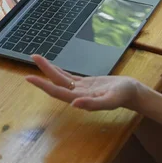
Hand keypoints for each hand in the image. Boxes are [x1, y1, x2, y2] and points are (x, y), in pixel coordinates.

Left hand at [26, 55, 141, 110]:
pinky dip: (59, 70)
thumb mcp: (111, 100)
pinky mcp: (86, 84)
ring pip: (61, 78)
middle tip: (33, 57)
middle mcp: (77, 95)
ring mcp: (81, 89)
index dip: (43, 85)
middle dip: (43, 72)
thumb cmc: (123, 96)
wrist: (132, 93)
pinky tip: (53, 66)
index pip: (58, 92)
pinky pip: (69, 76)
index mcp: (80, 99)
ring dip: (49, 69)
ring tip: (38, 58)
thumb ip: (92, 105)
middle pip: (56, 83)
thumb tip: (73, 104)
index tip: (29, 78)